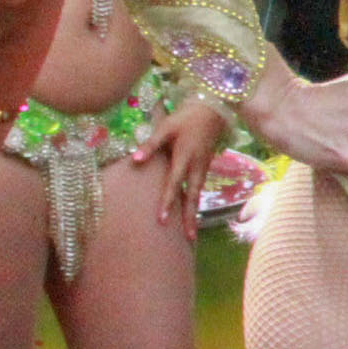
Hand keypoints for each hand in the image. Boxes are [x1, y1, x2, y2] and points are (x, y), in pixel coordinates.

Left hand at [131, 99, 232, 227]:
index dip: (168, 202)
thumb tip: (134, 160)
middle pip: (193, 196)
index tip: (162, 220)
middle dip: (190, 217)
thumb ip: (150, 144)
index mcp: (185, 157)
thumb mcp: (166, 127)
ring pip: (198, 195)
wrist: (213, 110)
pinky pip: (200, 189)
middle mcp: (196, 167)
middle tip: (189, 238)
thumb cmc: (185, 117)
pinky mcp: (206, 167)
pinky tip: (192, 212)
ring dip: (194, 213)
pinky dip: (196, 203)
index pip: (174, 184)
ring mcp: (203, 168)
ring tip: (191, 233)